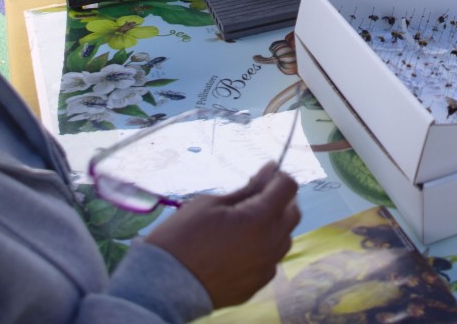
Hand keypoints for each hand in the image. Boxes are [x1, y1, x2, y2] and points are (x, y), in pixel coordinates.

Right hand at [145, 163, 300, 307]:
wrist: (163, 285)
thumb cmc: (183, 236)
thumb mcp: (211, 203)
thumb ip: (247, 189)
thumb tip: (270, 172)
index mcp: (260, 220)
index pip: (288, 187)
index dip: (278, 176)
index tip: (265, 173)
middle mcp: (270, 245)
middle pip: (293, 213)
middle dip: (280, 199)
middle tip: (256, 196)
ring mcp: (265, 268)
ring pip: (284, 238)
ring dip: (274, 224)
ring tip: (246, 223)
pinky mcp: (257, 285)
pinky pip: (271, 260)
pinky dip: (263, 248)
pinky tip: (241, 247)